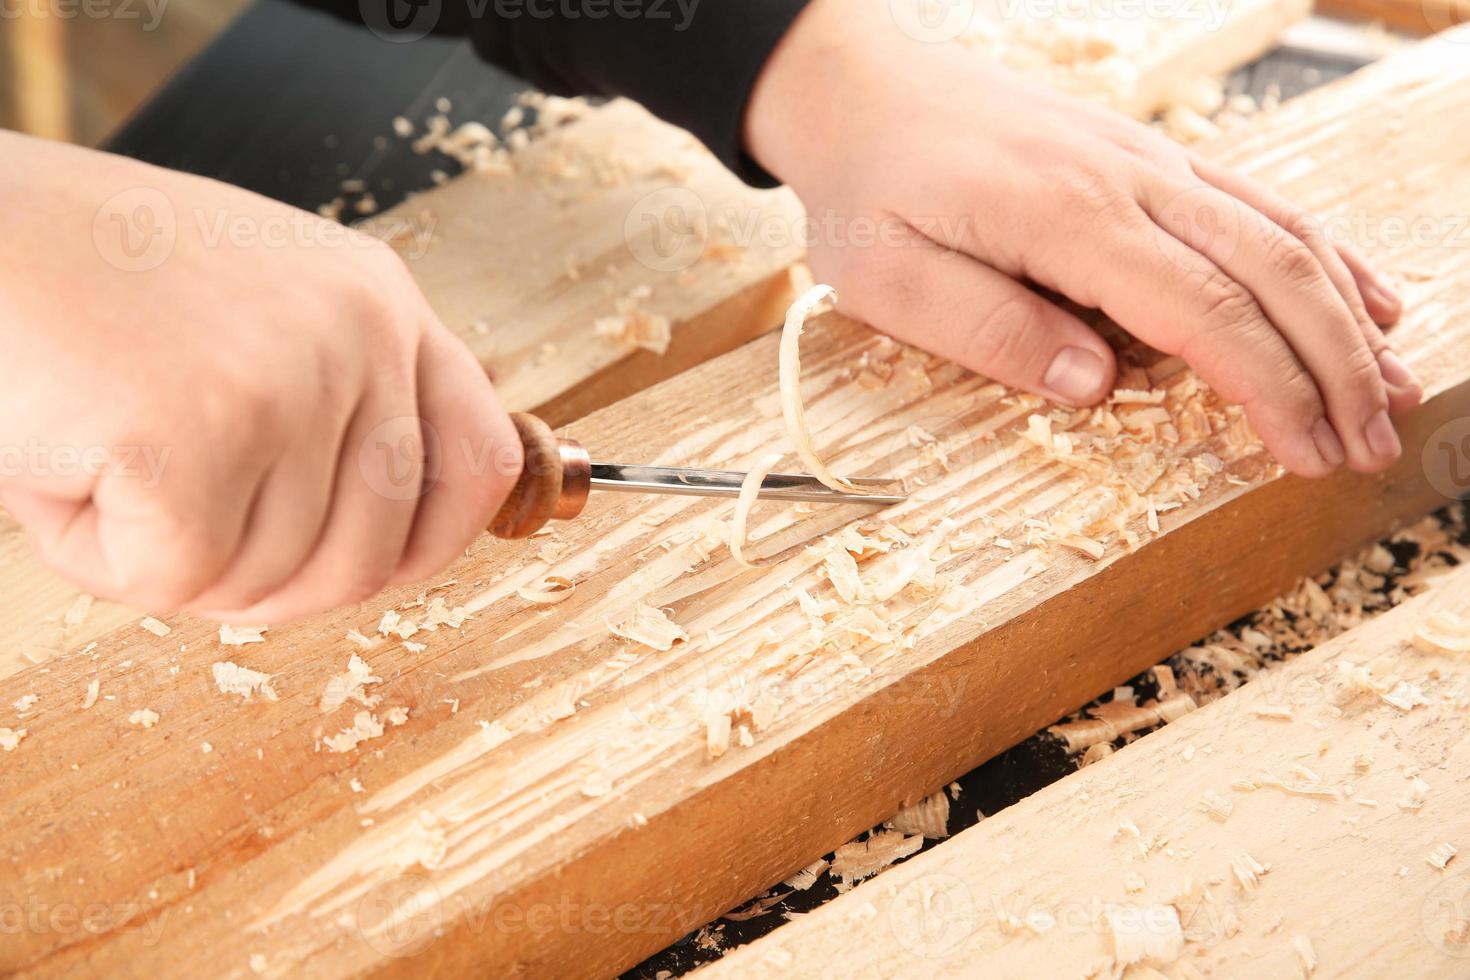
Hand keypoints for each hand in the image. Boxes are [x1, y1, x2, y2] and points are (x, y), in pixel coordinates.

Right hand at [0, 132, 520, 622]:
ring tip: (103, 453)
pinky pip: (177, 580)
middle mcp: (357, 334)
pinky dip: (100, 558)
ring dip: (170, 559)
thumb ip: (336, 405)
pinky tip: (62, 464)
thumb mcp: (254, 314)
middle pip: (370, 556)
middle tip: (173, 528)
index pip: (481, 460)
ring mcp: (286, 381)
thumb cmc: (83, 280)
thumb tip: (384, 549)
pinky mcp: (195, 434)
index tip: (378, 567)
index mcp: (380, 301)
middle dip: (269, 582)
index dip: (435, 541)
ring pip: (268, 580)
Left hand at [745, 0, 1421, 477]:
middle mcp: (1131, 183)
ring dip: (1345, 318)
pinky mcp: (1148, 160)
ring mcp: (1149, 163)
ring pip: (1281, 234)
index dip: (1270, 389)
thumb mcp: (890, 279)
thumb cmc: (868, 190)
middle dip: (1333, 368)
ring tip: (1391, 392)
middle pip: (1270, 274)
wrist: (862, 90)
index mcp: (1070, 219)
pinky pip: (1257, 202)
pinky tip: (1362, 297)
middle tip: (1370, 448)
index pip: (1204, 312)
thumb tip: (1094, 386)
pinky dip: (1322, 253)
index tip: (1310, 455)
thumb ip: (992, 328)